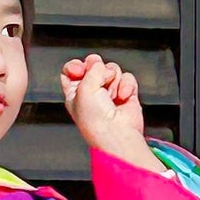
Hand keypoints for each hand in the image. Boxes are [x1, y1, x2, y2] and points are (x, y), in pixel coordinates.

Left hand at [61, 54, 161, 171]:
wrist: (117, 134)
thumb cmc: (95, 122)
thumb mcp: (83, 89)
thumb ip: (91, 69)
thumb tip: (102, 65)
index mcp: (74, 93)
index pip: (72, 70)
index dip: (75, 66)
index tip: (80, 68)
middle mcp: (92, 93)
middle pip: (94, 65)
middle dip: (97, 68)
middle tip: (99, 77)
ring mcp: (110, 93)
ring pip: (112, 69)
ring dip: (113, 79)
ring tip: (111, 95)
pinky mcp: (127, 94)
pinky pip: (127, 78)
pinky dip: (126, 85)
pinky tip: (122, 97)